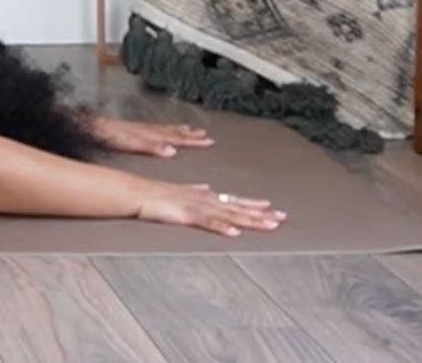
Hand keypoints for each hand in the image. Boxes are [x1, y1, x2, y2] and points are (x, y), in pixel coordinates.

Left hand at [87, 115, 212, 157]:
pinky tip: (166, 130)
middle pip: (176, 132)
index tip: (209, 141)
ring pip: (168, 128)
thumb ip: (153, 147)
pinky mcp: (137, 129)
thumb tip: (172, 151)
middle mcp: (151, 130)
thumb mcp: (133, 144)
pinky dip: (167, 128)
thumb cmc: (113, 137)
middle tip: (207, 136)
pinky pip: (158, 127)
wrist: (97, 127)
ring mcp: (144, 128)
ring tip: (192, 129)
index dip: (193, 141)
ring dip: (181, 130)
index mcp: (153, 134)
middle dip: (192, 135)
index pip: (178, 138)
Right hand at [134, 181, 284, 236]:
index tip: (272, 209)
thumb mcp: (181, 191)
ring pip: (229, 215)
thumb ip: (196, 191)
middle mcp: (206, 200)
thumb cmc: (156, 194)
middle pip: (238, 208)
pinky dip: (222, 228)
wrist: (137, 192)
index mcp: (205, 196)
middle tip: (283, 218)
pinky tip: (235, 233)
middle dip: (261, 213)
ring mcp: (198, 207)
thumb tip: (209, 188)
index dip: (254, 205)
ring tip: (269, 225)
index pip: (235, 201)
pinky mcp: (187, 215)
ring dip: (250, 220)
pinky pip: (207, 223)